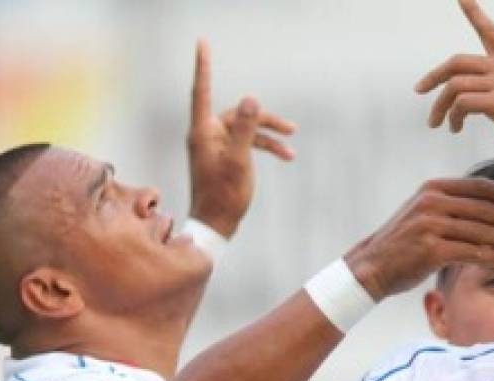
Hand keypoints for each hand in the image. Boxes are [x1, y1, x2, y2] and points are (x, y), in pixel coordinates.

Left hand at [187, 40, 296, 238]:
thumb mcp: (239, 161)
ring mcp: (216, 146)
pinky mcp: (225, 156)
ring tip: (291, 148)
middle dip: (264, 120)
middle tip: (290, 129)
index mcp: (203, 131)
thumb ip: (245, 129)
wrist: (216, 225)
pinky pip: (246, 144)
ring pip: (246, 129)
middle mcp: (207, 134)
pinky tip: (285, 156)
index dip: (203, 66)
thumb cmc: (223, 195)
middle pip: (238, 114)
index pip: (201, 90)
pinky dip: (264, 147)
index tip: (203, 43)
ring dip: (269, 137)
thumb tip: (251, 99)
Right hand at [345, 177, 493, 300]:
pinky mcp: (430, 249)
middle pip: (485, 209)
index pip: (480, 187)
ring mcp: (430, 225)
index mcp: (434, 189)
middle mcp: (432, 202)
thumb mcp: (426, 215)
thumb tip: (491, 213)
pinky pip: (471, 252)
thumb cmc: (405, 245)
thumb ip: (454, 208)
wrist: (372, 267)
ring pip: (481, 231)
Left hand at [415, 0, 493, 165]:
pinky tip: (455, 129)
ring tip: (438, 124)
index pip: (489, 30)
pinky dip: (453, 117)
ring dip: (440, 106)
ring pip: (454, 86)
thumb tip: (475, 97)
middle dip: (433, 77)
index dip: (473, 11)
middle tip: (420, 91)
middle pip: (456, 61)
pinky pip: (462, 104)